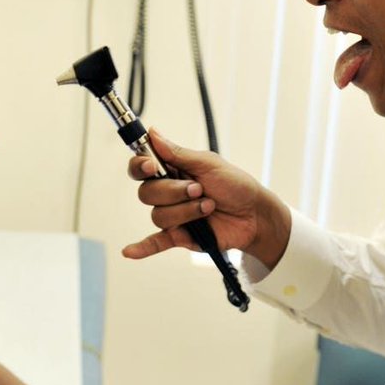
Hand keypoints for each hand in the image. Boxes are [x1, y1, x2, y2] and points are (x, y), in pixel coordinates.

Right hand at [122, 130, 291, 266]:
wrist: (254, 214)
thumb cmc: (235, 185)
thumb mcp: (208, 163)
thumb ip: (178, 153)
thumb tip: (152, 133)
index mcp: (171, 170)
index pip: (141, 168)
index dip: (140, 166)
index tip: (151, 165)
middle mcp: (168, 193)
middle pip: (147, 193)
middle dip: (174, 192)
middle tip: (199, 189)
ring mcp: (173, 215)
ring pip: (158, 216)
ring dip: (186, 211)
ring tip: (208, 207)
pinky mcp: (180, 236)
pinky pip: (156, 242)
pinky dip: (142, 247)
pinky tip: (130, 251)